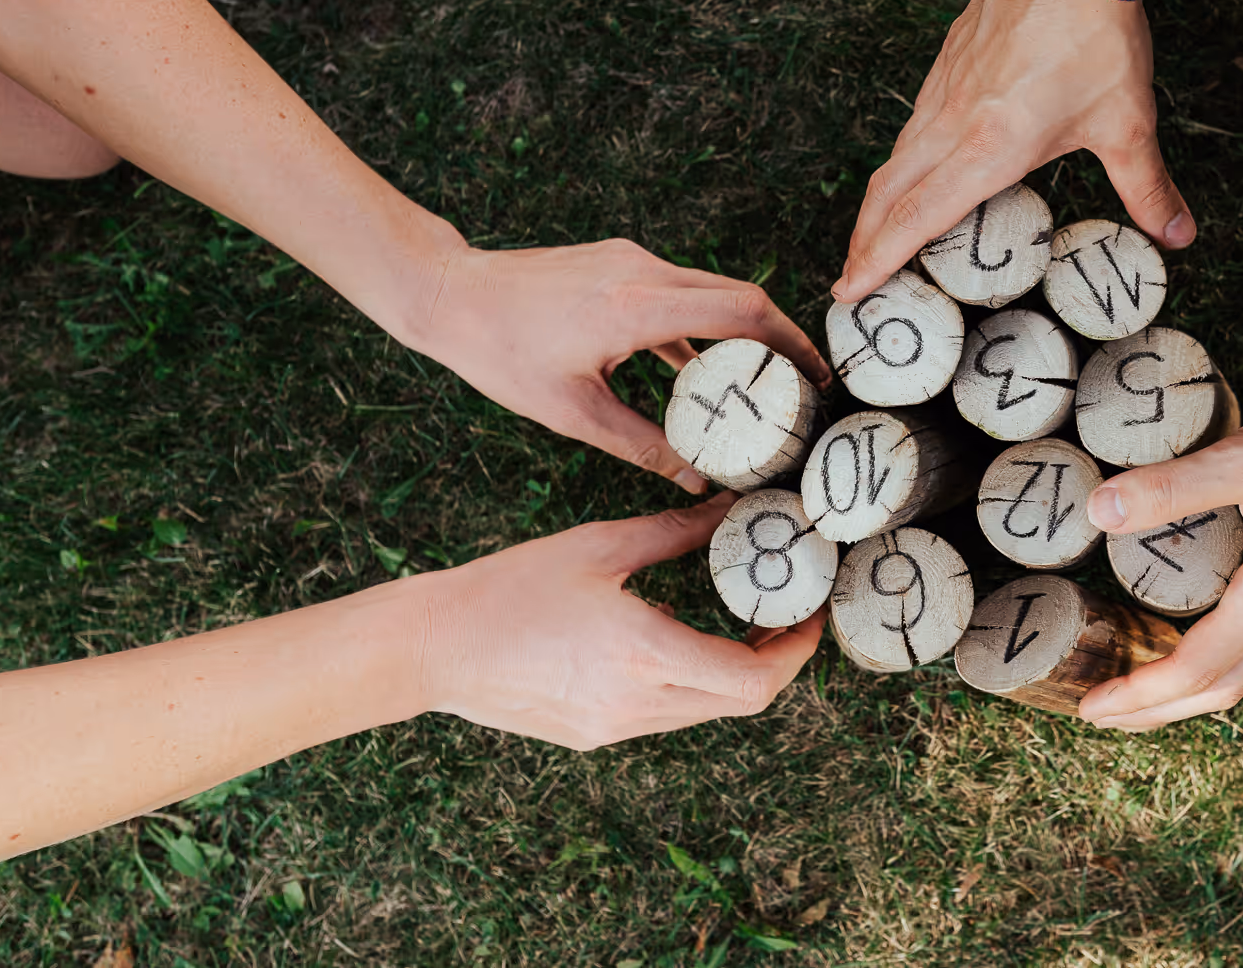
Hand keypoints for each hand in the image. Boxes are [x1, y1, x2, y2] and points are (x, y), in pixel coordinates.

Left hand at [410, 239, 831, 490]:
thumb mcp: (572, 413)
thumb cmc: (499, 353)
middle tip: (802, 384)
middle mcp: (642, 272)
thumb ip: (643, 445)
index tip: (817, 375)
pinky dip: (697, 326)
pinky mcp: (615, 263)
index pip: (742, 312)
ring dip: (738, 331)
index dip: (790, 342)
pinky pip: (676, 292)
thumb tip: (695, 479)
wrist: (448, 293)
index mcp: (637, 306)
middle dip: (778, 338)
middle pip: (740, 295)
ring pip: (709, 291)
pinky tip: (696, 368)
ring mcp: (629, 261)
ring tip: (755, 382)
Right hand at [414, 496, 824, 748]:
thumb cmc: (509, 588)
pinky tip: (683, 641)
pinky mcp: (595, 735)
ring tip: (745, 621)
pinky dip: (692, 682)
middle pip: (742, 703)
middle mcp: (637, 702)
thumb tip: (732, 507)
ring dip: (735, 673)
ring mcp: (616, 727)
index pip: (753, 681)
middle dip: (777, 661)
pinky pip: (667, 714)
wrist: (433, 648)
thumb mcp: (599, 546)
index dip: (796, 651)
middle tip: (788, 614)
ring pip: (706, 710)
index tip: (809, 614)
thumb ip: (674, 531)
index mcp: (643, 653)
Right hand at [832, 0, 1193, 301]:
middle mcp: (953, 120)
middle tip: (850, 277)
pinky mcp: (949, 57)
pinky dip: (905, 156)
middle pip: (889, 191)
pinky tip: (919, 161)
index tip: (848, 289)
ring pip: (898, 154)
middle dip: (864, 240)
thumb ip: (1147, 189)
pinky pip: (916, 119)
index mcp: (988, 147)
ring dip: (880, 199)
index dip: (879, 259)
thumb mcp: (1128, 125)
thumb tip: (1176, 236)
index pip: (917, 217)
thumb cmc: (1098, 38)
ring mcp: (945, 84)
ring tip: (875, 229)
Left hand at [1076, 391, 1242, 730]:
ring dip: (1184, 689)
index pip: (1196, 669)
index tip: (1091, 706)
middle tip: (1101, 715)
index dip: (1139, 693)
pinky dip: (1212, 655)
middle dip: (1156, 711)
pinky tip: (1190, 630)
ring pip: (1238, 669)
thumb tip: (1100, 510)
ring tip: (1136, 685)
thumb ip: (1172, 486)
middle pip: (1219, 690)